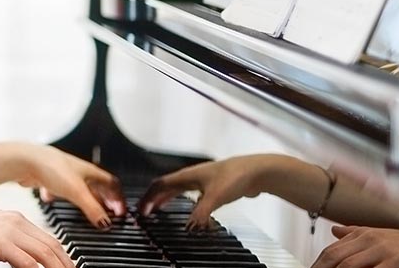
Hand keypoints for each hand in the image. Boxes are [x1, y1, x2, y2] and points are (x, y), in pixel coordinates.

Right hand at [0, 210, 73, 267]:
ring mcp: (8, 231)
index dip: (61, 255)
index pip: (47, 237)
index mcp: (13, 218)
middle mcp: (14, 221)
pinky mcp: (0, 244)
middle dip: (66, 263)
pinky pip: (28, 262)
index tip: (68, 267)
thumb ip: (8, 244)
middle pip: (51, 245)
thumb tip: (23, 259)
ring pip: (44, 254)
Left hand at [15, 144, 124, 228]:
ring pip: (77, 187)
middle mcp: (78, 171)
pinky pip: (56, 188)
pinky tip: (51, 200)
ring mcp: (63, 174)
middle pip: (96, 186)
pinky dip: (56, 195)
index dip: (118, 198)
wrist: (25, 160)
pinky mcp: (48, 178)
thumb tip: (105, 222)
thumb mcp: (77, 192)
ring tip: (85, 210)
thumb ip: (93, 208)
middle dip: (102, 200)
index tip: (120, 212)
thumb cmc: (52, 168)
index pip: (112, 183)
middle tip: (107, 213)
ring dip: (82, 199)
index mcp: (90, 171)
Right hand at [139, 154, 285, 228]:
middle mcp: (192, 176)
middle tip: (146, 211)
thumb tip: (189, 227)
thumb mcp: (215, 197)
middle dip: (154, 198)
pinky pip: (191, 194)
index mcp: (187, 175)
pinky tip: (188, 209)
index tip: (141, 210)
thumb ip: (200, 213)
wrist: (257, 171)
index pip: (160, 185)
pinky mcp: (213, 186)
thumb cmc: (235, 176)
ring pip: (178, 189)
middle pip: (166, 186)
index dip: (148, 197)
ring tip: (160, 208)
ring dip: (167, 199)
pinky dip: (183, 201)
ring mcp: (203, 180)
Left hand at [312, 226, 398, 267]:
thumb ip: (355, 234)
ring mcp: (384, 250)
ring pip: (349, 265)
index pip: (331, 250)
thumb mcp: (380, 235)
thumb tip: (334, 231)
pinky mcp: (398, 260)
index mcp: (363, 234)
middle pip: (335, 257)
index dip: (318, 264)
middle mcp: (370, 239)